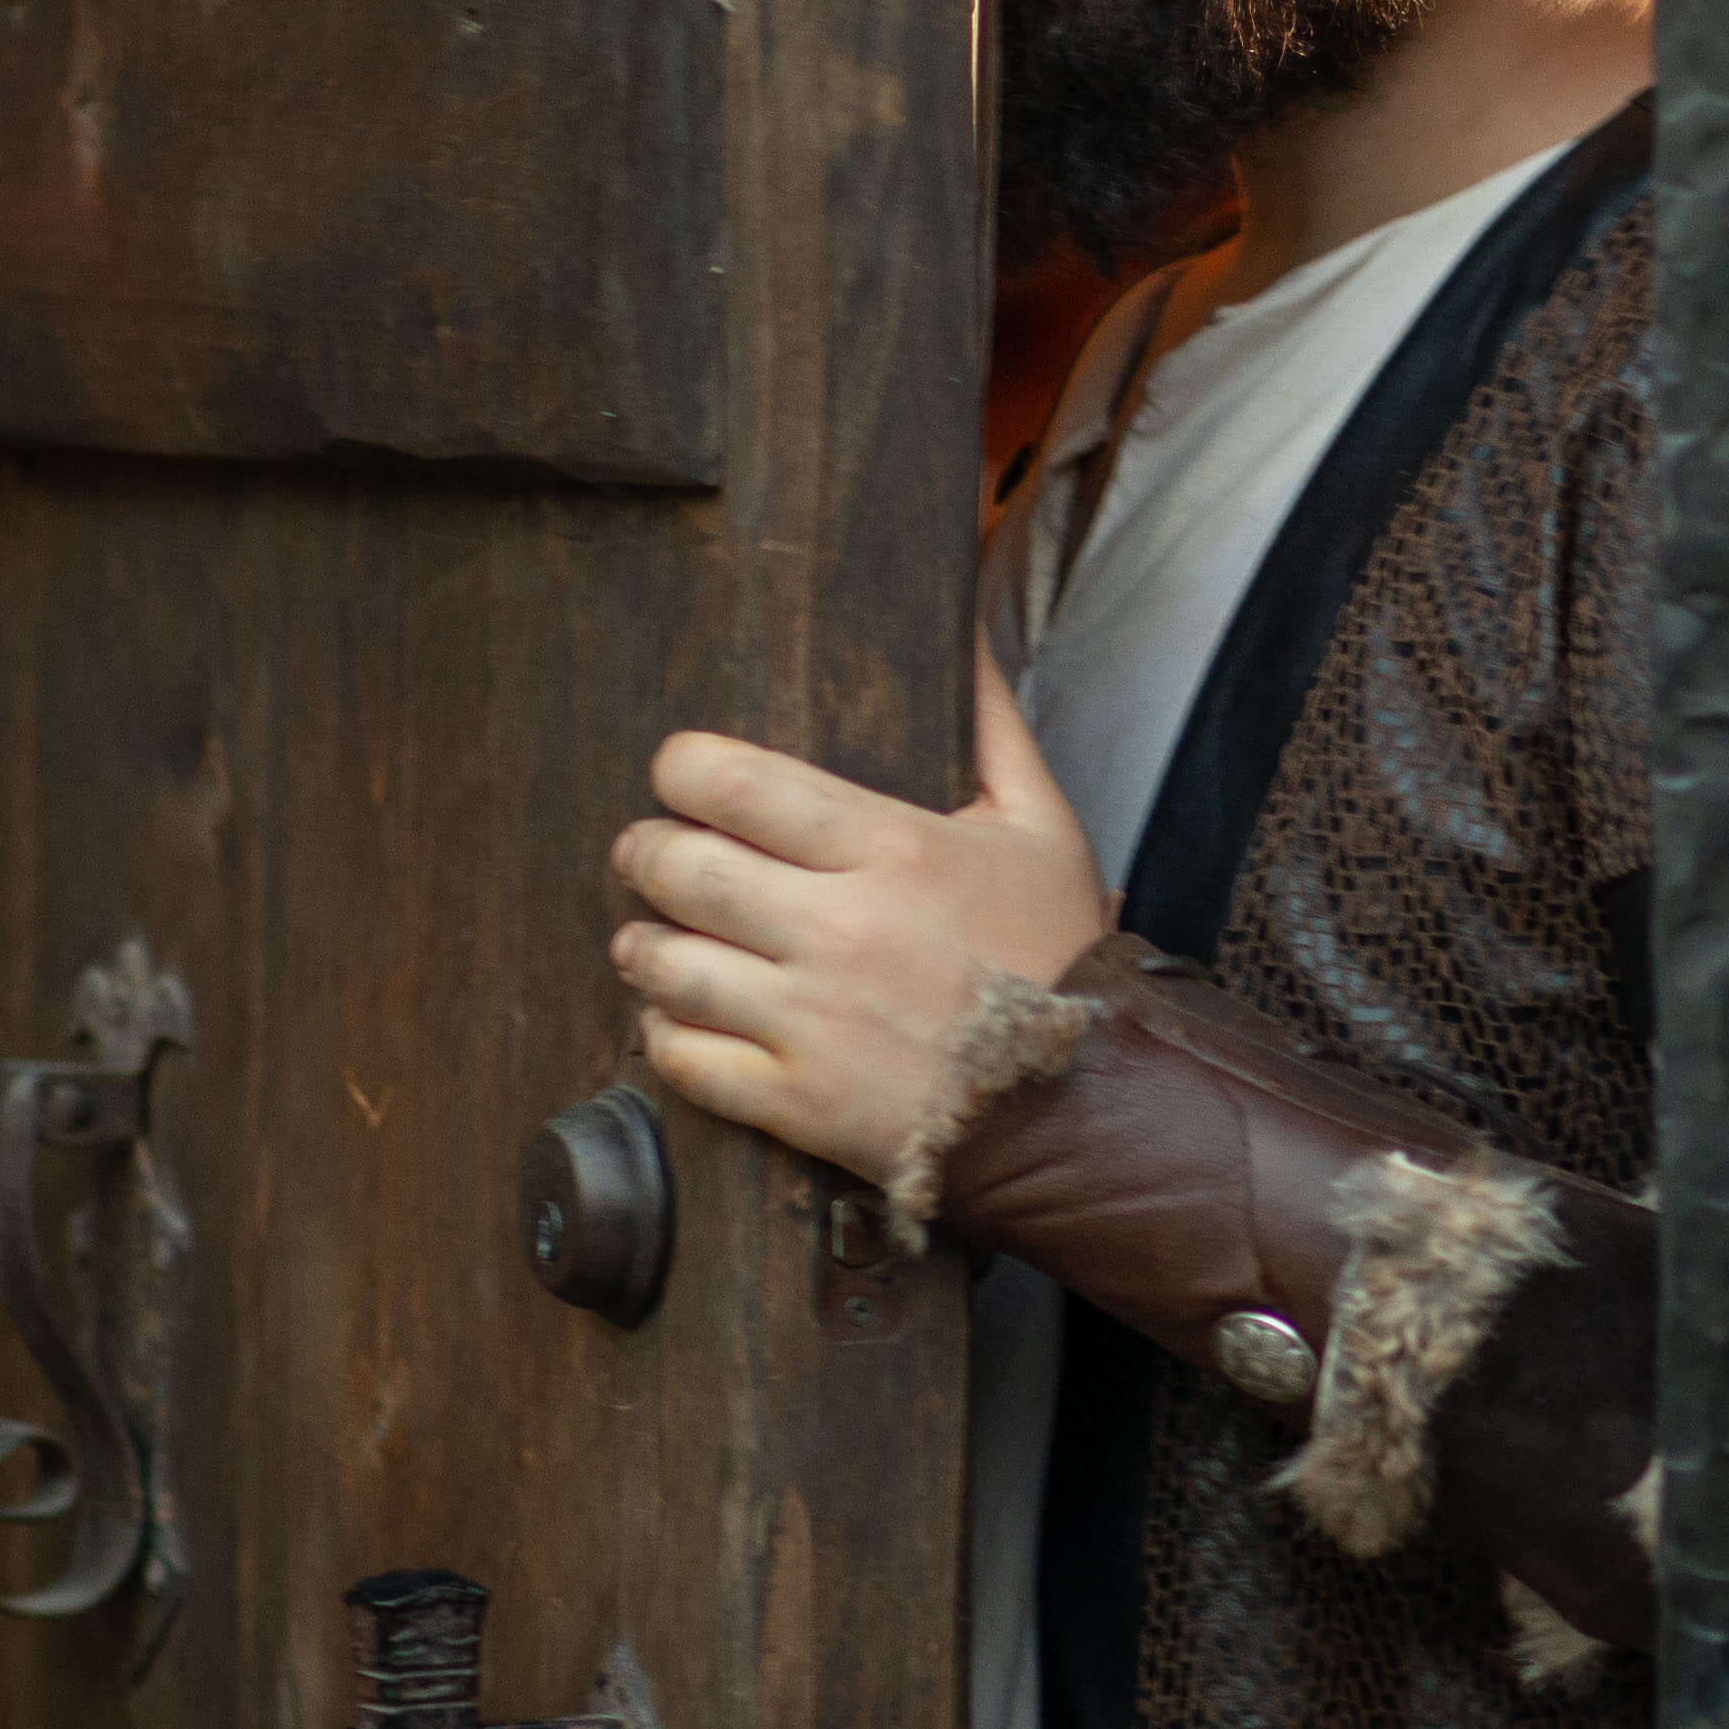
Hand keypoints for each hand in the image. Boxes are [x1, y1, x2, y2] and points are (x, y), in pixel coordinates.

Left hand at [605, 647, 1111, 1179]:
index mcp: (892, 851)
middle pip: (681, 869)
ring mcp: (812, 1024)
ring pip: (666, 966)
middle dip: (647, 850)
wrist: (1086, 1105)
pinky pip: (684, 1059)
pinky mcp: (799, 1103)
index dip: (682, 767)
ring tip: (651, 934)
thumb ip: (991, 723)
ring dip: (643, 943)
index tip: (681, 773)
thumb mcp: (1042, 824)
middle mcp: (839, 932)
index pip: (734, 784)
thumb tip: (962, 624)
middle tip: (652, 850)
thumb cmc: (1059, 956)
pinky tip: (681, 1015)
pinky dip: (664, 1033)